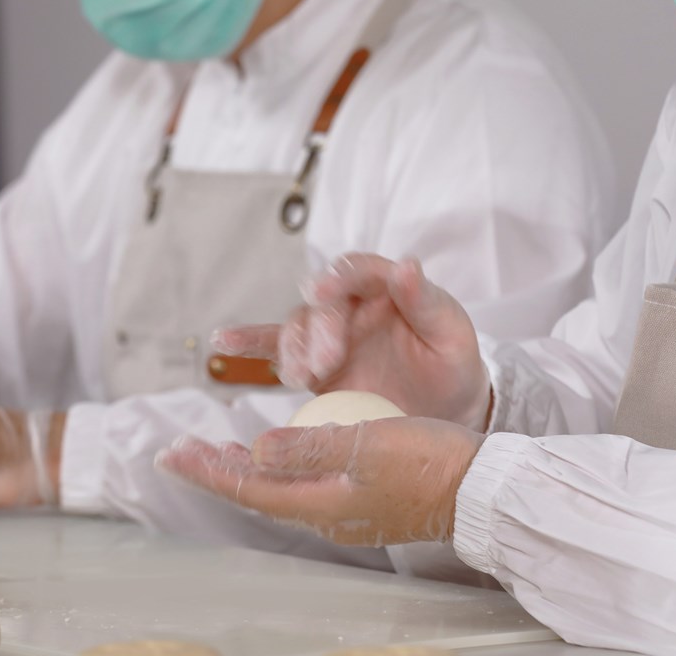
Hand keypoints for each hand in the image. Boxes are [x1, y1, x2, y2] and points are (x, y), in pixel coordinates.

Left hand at [158, 417, 484, 546]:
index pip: (248, 487)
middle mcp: (326, 512)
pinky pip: (305, 481)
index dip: (207, 469)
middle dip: (216, 468)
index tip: (170, 452)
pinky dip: (280, 463)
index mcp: (320, 504)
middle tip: (180, 449)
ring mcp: (345, 508)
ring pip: (279, 487)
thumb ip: (308, 449)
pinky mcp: (363, 497)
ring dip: (244, 467)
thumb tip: (256, 450)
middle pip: (257, 490)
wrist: (482, 489)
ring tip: (218, 449)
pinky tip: (281, 450)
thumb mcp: (366, 446)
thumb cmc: (430, 464)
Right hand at [214, 254, 490, 426]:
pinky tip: (223, 342)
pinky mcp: (312, 365)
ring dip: (292, 350)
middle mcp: (351, 305)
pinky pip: (275, 348)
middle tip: (325, 363)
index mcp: (385, 287)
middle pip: (320, 304)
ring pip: (296, 327)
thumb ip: (426, 301)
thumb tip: (407, 263)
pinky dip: (249, 343)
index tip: (323, 291)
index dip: (337, 277)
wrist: (444, 413)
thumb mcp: (451, 335)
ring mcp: (328, 334)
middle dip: (317, 330)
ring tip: (300, 376)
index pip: (356, 269)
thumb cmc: (452, 367)